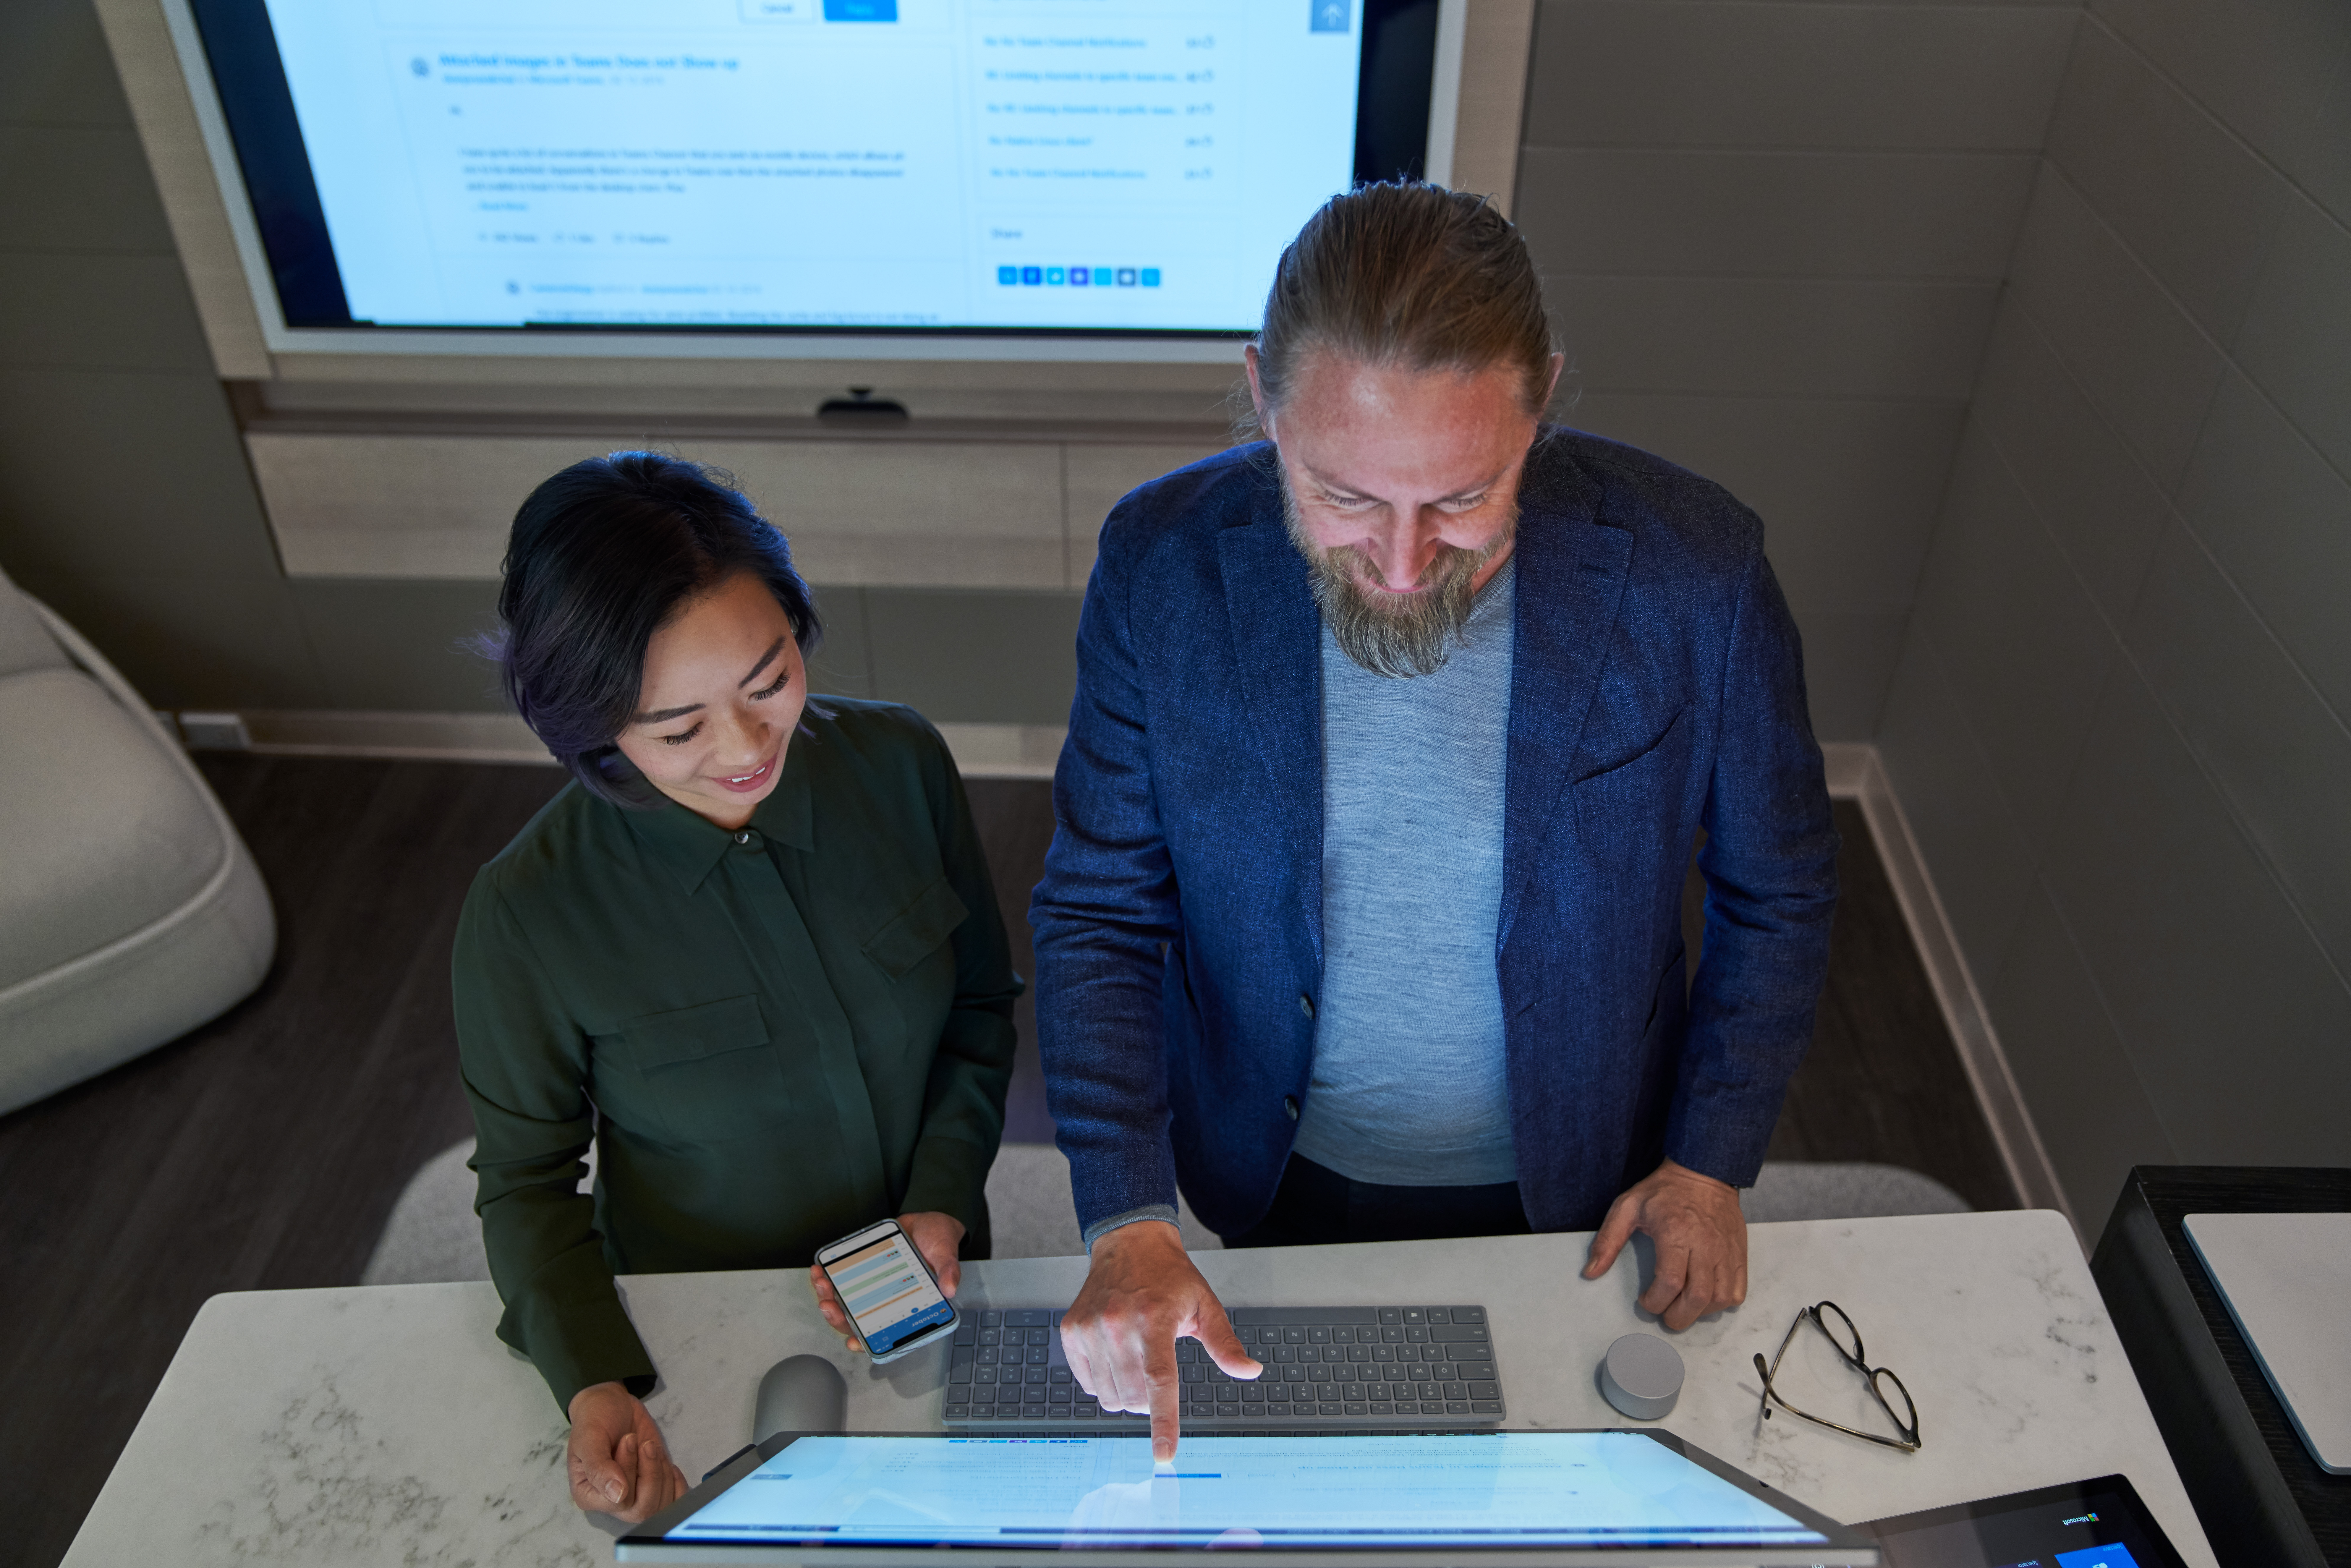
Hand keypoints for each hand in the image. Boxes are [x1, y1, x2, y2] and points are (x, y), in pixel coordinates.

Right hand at [566, 1381, 689, 1522]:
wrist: (612, 1405)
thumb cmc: (595, 1420)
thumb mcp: (590, 1438)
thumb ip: (599, 1468)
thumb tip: (618, 1496)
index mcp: (589, 1496)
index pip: (619, 1503)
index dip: (629, 1472)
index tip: (629, 1440)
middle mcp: (612, 1503)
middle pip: (643, 1509)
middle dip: (650, 1473)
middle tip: (644, 1444)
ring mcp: (635, 1496)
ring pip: (661, 1505)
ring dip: (661, 1471)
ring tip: (649, 1446)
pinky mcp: (655, 1486)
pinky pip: (674, 1500)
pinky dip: (677, 1482)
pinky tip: (666, 1461)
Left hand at [809, 1212, 964, 1352]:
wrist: (926, 1220)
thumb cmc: (938, 1241)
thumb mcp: (946, 1254)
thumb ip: (948, 1270)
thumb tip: (950, 1289)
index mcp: (909, 1306)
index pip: (888, 1332)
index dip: (869, 1342)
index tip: (853, 1341)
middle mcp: (889, 1302)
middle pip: (859, 1321)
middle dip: (839, 1317)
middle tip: (828, 1304)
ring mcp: (874, 1288)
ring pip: (847, 1304)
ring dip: (829, 1298)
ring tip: (820, 1283)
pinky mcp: (864, 1272)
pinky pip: (843, 1281)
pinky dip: (829, 1278)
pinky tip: (821, 1270)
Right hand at [1059, 1220, 1259, 1460]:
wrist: (1129, 1244)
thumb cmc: (1169, 1277)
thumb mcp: (1204, 1304)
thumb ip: (1225, 1343)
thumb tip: (1250, 1371)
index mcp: (1154, 1320)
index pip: (1159, 1382)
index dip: (1163, 1422)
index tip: (1164, 1455)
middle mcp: (1118, 1325)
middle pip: (1135, 1398)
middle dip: (1149, 1399)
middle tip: (1156, 1366)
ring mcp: (1090, 1329)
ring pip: (1110, 1397)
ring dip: (1127, 1392)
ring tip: (1136, 1357)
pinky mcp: (1071, 1332)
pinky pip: (1089, 1384)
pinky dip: (1104, 1381)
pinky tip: (1115, 1353)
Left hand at [1582, 1159, 1747, 1330]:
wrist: (1703, 1171)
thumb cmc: (1663, 1191)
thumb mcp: (1627, 1207)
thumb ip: (1608, 1241)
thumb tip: (1591, 1272)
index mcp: (1675, 1233)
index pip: (1670, 1282)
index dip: (1655, 1301)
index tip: (1645, 1300)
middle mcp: (1705, 1244)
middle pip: (1698, 1297)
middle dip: (1678, 1317)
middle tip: (1665, 1315)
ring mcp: (1726, 1250)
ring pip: (1720, 1298)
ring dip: (1700, 1313)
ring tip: (1684, 1307)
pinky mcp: (1739, 1253)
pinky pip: (1737, 1290)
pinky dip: (1723, 1303)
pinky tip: (1706, 1298)